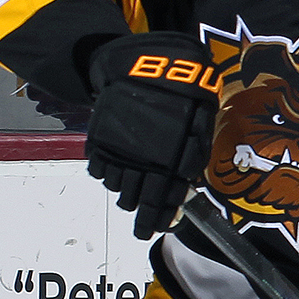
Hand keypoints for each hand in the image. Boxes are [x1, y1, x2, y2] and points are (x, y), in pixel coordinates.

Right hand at [85, 32, 219, 238]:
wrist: (149, 67)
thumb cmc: (185, 97)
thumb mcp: (200, 129)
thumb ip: (193, 161)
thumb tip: (185, 191)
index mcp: (169, 163)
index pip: (160, 202)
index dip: (155, 220)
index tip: (149, 231)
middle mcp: (140, 162)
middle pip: (134, 200)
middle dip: (138, 212)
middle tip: (141, 219)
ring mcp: (118, 151)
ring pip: (115, 186)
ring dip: (124, 193)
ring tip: (131, 191)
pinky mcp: (100, 139)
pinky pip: (98, 168)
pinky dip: (106, 173)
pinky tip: (116, 169)